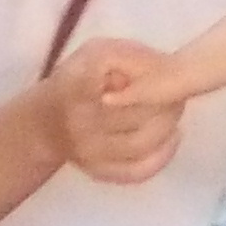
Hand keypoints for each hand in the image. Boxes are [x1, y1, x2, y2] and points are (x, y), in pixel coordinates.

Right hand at [42, 38, 185, 185]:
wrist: (45, 123)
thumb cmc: (78, 78)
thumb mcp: (96, 53)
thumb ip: (128, 56)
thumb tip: (165, 69)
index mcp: (75, 85)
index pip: (113, 85)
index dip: (146, 82)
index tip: (162, 73)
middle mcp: (78, 122)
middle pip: (137, 114)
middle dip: (168, 99)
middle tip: (180, 89)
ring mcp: (87, 152)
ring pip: (142, 142)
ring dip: (169, 124)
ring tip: (175, 108)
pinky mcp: (98, 171)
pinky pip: (138, 170)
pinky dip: (163, 154)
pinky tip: (173, 136)